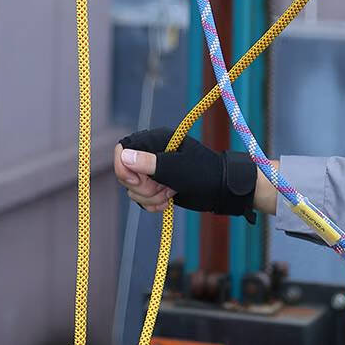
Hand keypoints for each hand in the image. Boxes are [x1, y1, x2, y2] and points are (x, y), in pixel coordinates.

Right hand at [117, 128, 257, 218]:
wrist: (221, 190)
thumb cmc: (204, 173)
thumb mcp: (177, 169)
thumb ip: (150, 163)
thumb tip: (124, 155)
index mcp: (156, 140)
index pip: (123, 149)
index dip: (124, 168)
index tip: (137, 181)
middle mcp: (152, 153)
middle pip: (126, 173)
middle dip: (142, 187)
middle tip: (163, 187)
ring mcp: (154, 170)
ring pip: (133, 188)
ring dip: (149, 197)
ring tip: (170, 193)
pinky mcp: (156, 185)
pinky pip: (141, 197)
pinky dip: (152, 203)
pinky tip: (168, 201)